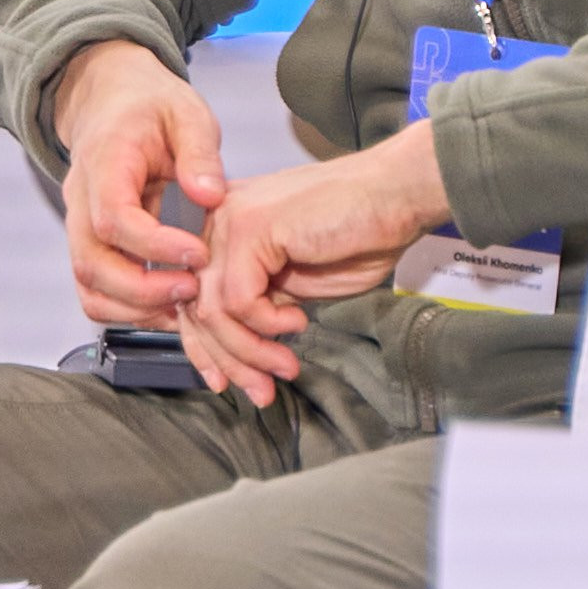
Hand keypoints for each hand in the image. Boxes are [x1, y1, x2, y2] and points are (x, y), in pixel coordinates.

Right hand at [50, 39, 225, 328]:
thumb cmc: (152, 109)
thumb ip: (199, 153)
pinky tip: (168, 306)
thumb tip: (208, 196)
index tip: (199, 254)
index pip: (113, 216)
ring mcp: (79, 225)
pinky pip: (95, 290)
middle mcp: (80, 199)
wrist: (112, 104)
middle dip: (143, 289)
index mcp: (104, 161)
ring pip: (87, 284)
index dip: (154, 245)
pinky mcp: (90, 244)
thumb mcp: (187, 114)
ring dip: (134, 307)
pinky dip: (128, 310)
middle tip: (193, 290)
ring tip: (183, 305)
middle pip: (90, 262)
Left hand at [175, 121, 451, 408]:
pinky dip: (267, 323)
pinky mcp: (249, 227)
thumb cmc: (357, 235)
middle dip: (229, 361)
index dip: (206, 349)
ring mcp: (228, 221)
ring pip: (213, 310)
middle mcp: (216, 223)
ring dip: (250, 352)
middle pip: (195, 308)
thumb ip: (259, 307)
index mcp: (223, 234)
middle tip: (260, 391)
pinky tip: (297, 320)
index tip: (227, 383)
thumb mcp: (294, 286)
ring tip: (285, 365)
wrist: (396, 196)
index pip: (191, 299)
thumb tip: (237, 351)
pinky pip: (238, 299)